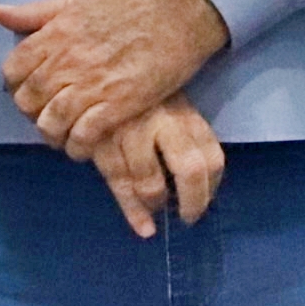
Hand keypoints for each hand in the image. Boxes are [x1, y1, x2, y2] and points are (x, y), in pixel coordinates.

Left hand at [0, 0, 228, 159]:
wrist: (181, 10)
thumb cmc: (133, 2)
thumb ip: (38, 12)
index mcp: (56, 33)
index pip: (13, 70)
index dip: (16, 84)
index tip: (31, 89)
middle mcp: (68, 60)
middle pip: (28, 100)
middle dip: (33, 111)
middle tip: (49, 113)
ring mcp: (93, 84)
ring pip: (51, 122)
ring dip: (53, 133)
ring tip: (65, 133)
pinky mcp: (119, 104)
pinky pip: (83, 136)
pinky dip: (78, 146)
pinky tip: (84, 144)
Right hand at [93, 92, 226, 238]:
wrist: (92, 77)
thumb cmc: (140, 98)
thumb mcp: (170, 106)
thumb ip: (184, 137)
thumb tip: (200, 181)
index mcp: (186, 114)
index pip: (211, 155)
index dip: (212, 186)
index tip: (205, 200)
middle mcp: (164, 122)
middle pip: (190, 170)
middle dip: (193, 201)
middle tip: (190, 217)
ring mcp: (132, 133)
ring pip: (150, 183)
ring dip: (157, 204)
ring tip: (158, 208)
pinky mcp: (101, 143)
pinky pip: (119, 185)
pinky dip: (133, 213)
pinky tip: (144, 228)